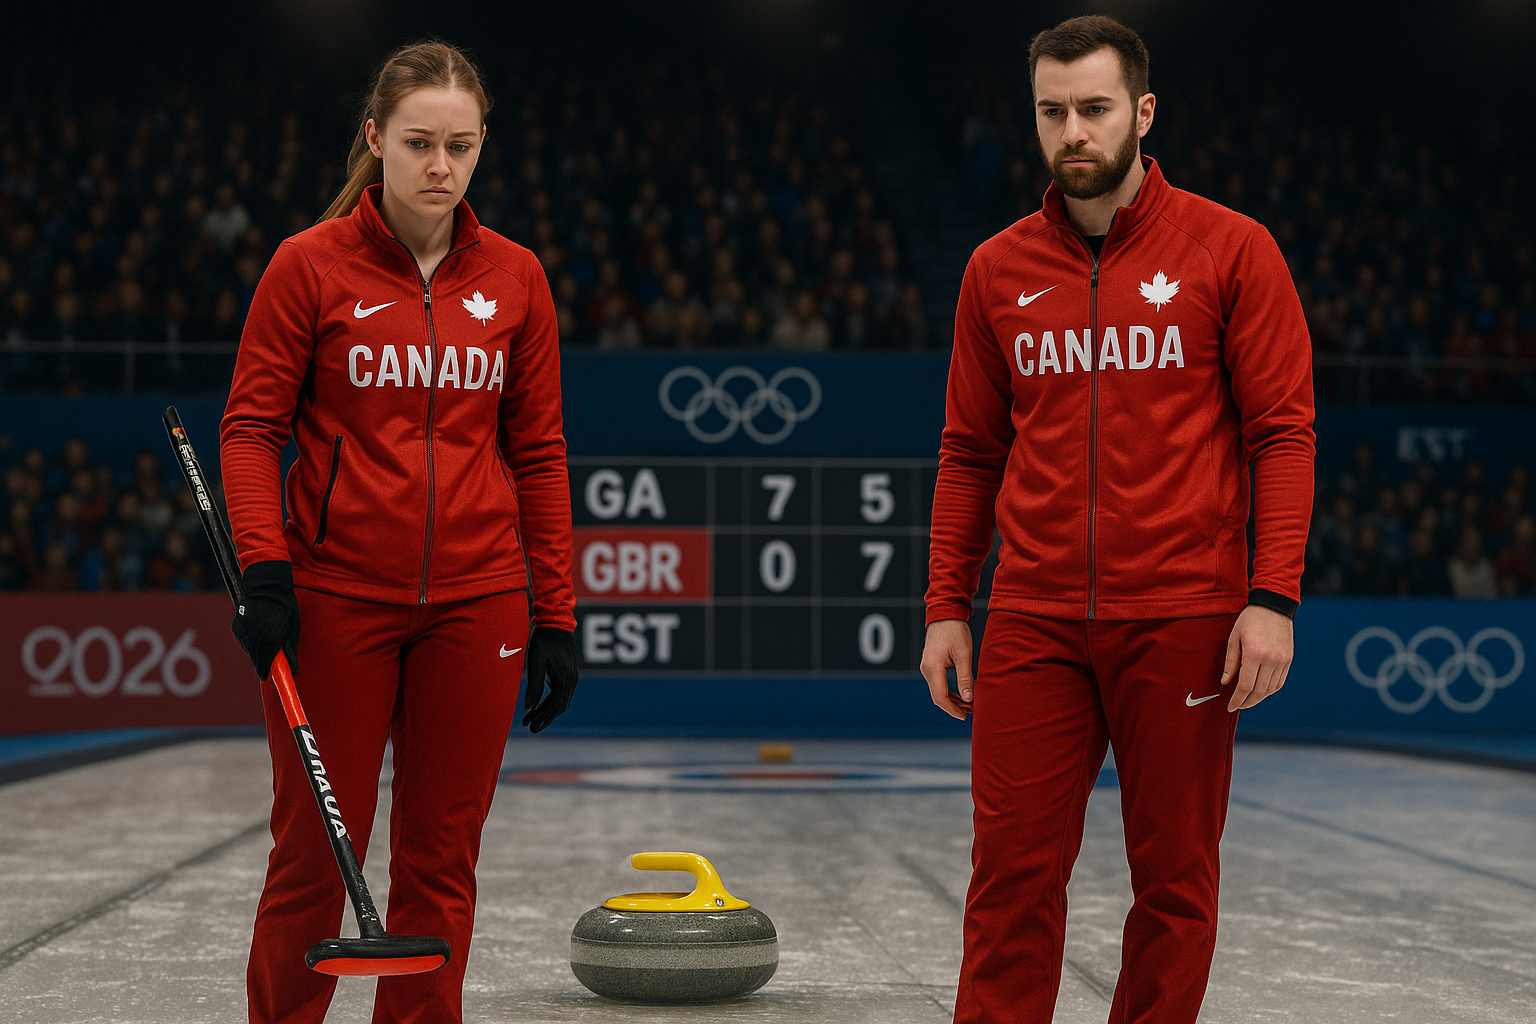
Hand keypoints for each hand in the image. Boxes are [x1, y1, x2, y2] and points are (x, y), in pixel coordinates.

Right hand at [230, 560, 300, 679]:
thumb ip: (291, 650)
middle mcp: (254, 636)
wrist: (265, 585)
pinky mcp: (235, 627)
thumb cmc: (285, 606)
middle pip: (256, 660)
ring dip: (258, 650)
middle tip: (273, 656)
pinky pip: (243, 641)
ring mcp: (242, 632)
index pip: (264, 664)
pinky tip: (258, 631)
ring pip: (249, 651)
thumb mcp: (294, 627)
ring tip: (267, 635)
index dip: (266, 672)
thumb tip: (294, 670)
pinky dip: (251, 642)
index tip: (267, 676)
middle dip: (264, 661)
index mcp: (270, 637)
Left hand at [522, 626, 577, 733]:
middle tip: (530, 728)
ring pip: (561, 701)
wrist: (556, 623)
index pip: (555, 706)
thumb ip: (533, 685)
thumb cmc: (543, 641)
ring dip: (546, 711)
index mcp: (564, 679)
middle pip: (559, 706)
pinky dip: (550, 701)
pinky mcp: (568, 672)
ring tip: (531, 719)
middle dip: (545, 718)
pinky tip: (539, 704)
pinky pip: (561, 693)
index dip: (543, 718)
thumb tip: (529, 707)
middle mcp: (571, 680)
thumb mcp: (535, 662)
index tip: (530, 726)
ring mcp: (571, 676)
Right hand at [920, 619, 974, 719]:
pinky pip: (938, 684)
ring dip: (953, 700)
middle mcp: (926, 669)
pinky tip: (962, 694)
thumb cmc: (955, 632)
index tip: (965, 716)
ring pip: (938, 691)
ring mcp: (927, 667)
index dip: (952, 710)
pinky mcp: (930, 665)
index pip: (940, 697)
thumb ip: (965, 678)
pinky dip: (949, 691)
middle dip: (954, 707)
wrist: (944, 614)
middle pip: (938, 697)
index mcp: (933, 667)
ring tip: (970, 705)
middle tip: (972, 711)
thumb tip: (968, 699)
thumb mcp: (964, 654)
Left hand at [1220, 604, 1293, 711]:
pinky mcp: (1288, 660)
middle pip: (1259, 692)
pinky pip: (1279, 682)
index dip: (1237, 699)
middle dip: (1247, 702)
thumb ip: (1230, 662)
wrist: (1274, 606)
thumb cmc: (1250, 619)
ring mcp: (1282, 661)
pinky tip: (1260, 691)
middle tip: (1237, 705)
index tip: (1230, 706)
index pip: (1245, 686)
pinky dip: (1270, 690)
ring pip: (1270, 689)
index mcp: (1254, 654)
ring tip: (1247, 699)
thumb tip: (1225, 682)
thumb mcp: (1234, 637)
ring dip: (1258, 698)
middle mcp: (1271, 660)